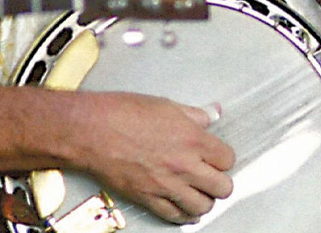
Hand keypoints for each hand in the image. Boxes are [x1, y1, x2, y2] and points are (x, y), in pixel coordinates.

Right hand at [66, 92, 233, 224]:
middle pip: (222, 187)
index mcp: (192, 139)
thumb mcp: (165, 105)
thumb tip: (210, 114)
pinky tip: (184, 209)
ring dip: (204, 201)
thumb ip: (194, 114)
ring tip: (200, 193)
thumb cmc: (122, 114)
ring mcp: (167, 185)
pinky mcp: (149, 198)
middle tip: (213, 177)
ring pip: (203, 207)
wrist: (92, 131)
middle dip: (220, 182)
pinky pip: (175, 216)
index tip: (218, 156)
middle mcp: (184, 165)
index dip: (223, 158)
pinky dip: (183, 215)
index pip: (227, 159)